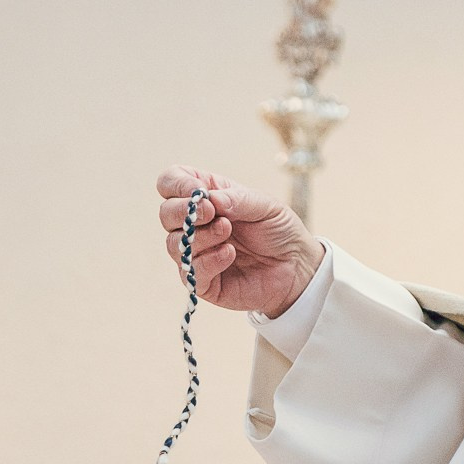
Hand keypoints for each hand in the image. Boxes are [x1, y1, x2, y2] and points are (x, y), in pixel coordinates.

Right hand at [155, 166, 325, 318]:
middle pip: (165, 213)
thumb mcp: (266, 206)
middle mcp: (196, 224)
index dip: (177, 184)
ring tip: (227, 232)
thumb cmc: (279, 231)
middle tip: (211, 213)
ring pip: (173, 243)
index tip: (198, 191)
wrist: (297, 268)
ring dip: (200, 236)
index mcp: (207, 198)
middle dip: (183, 211)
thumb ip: (237, 199)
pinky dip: (209, 260)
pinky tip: (230, 254)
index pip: (171, 182)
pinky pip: (191, 271)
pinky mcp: (202, 281)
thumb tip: (207, 199)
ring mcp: (196, 253)